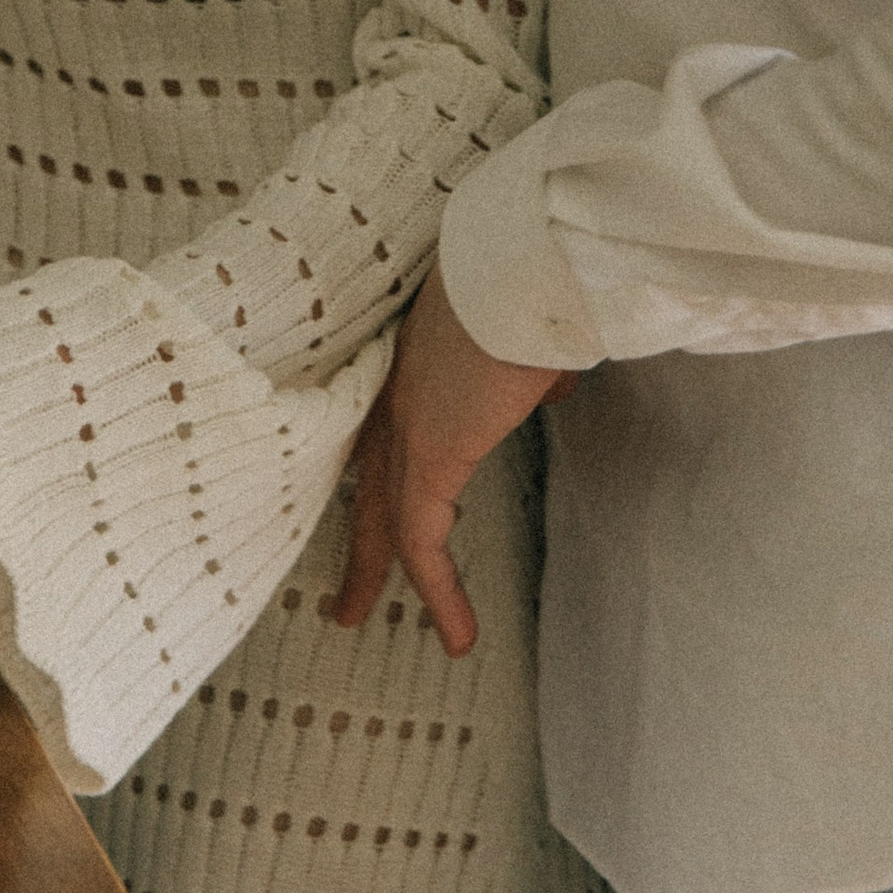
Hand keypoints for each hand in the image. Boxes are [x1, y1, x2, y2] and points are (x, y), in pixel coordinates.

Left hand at [330, 264, 572, 655]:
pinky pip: (423, 537)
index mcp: (421, 352)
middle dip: (356, 535)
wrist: (529, 256)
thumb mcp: (534, 325)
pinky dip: (439, 589)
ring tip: (353, 617)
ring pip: (381, 512)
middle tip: (341, 588)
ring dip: (372, 569)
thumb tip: (551, 381)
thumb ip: (534, 362)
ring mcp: (410, 417)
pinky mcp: (432, 450)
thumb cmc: (539, 275)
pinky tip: (459, 635)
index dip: (381, 466)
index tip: (379, 501)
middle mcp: (401, 385)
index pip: (386, 422)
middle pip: (366, 474)